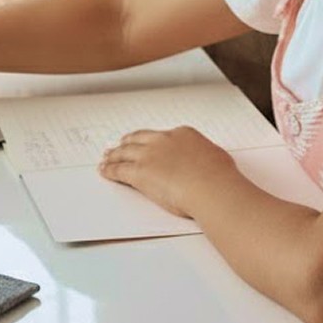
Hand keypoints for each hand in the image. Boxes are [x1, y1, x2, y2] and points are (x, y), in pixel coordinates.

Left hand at [98, 127, 236, 218]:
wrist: (209, 187)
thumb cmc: (218, 177)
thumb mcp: (216, 159)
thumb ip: (206, 158)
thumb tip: (210, 161)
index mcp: (183, 134)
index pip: (161, 136)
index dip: (150, 140)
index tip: (146, 142)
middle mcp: (163, 140)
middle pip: (139, 139)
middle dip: (128, 142)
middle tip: (120, 144)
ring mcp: (149, 155)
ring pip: (125, 152)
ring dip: (114, 155)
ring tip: (107, 157)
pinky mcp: (139, 172)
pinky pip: (118, 169)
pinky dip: (109, 170)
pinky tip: (105, 171)